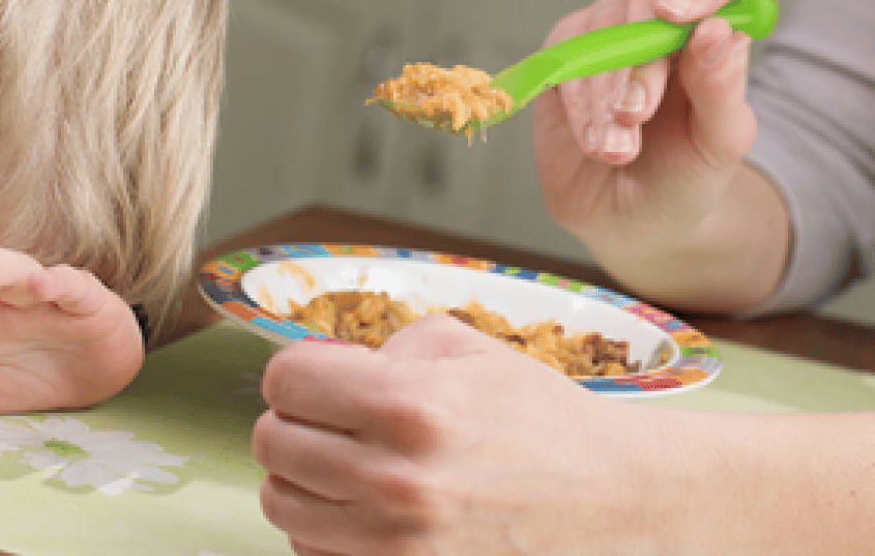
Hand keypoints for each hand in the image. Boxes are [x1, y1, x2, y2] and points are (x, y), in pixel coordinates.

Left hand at [252, 313, 675, 555]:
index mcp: (409, 406)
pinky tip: (367, 511)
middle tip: (331, 421)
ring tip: (347, 466)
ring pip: (280, 503)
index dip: (297, 373)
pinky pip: (312, 552)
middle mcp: (396, 481)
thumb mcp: (466, 350)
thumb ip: (382, 347)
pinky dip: (326, 529)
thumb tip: (324, 367)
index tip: (317, 379)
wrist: (612, 502)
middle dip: (296, 421)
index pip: (285, 381)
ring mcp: (396, 546)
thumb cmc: (539, 421)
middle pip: (271, 443)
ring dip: (303, 479)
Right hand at [530, 0, 786, 310]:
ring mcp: (609, 35)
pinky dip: (575, 102)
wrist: (633, 222)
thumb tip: (714, 29)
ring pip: (600, 28)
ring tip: (615, 149)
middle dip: (640, 64)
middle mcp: (662, 21)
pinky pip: (561, 56)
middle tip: (637, 117)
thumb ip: (722, 86)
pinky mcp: (563, 60)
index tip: (679, 15)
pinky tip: (591, 140)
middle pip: (651, 1)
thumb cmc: (686, 177)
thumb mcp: (720, 143)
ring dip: (603, 93)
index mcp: (716, 29)